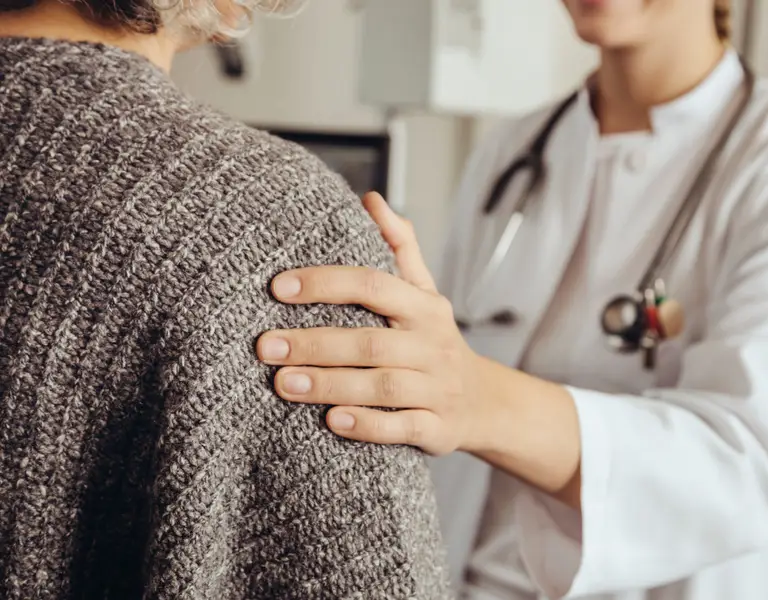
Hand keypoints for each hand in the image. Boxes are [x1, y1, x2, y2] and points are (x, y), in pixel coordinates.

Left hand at [256, 193, 489, 455]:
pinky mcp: (437, 427)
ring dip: (331, 384)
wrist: (483, 402)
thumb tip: (370, 199)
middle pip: (371, 341)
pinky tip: (331, 421)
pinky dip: (368, 425)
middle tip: (265, 345)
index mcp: (424, 307)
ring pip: (382, 386)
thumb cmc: (435, 341)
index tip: (278, 287)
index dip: (326, 283)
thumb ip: (399, 248)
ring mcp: (437, 388)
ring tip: (283, 383)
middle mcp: (433, 345)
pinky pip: (402, 428)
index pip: (374, 286)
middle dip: (315, 343)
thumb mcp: (425, 293)